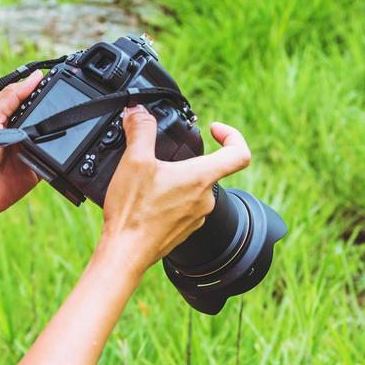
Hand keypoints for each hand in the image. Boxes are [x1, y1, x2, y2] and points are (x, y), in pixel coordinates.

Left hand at [0, 70, 44, 228]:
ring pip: (54, 133)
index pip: (30, 95)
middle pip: (45, 113)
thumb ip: (10, 96)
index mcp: (7, 114)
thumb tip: (35, 76)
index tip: (58, 78)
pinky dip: (59, 152)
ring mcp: (31, 148)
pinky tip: (59, 146)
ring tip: (53, 128)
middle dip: (53, 109)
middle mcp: (21, 130)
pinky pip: (56, 157)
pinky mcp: (40, 167)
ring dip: (56, 131)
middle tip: (62, 103)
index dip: (43, 87)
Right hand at [97, 106, 251, 276]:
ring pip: (193, 189)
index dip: (232, 134)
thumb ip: (140, 129)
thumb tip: (138, 111)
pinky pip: (183, 206)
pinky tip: (148, 198)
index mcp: (200, 178)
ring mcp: (196, 217)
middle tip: (163, 153)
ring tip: (150, 177)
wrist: (125, 253)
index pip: (239, 153)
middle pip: (209, 169)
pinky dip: (169, 198)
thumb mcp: (134, 160)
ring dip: (176, 179)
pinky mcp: (183, 229)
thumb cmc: (134, 213)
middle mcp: (205, 199)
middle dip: (187, 157)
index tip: (214, 129)